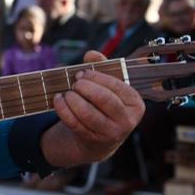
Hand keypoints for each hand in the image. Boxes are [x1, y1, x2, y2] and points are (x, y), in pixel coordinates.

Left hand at [41, 51, 144, 167]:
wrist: (99, 138)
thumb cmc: (104, 104)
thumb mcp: (108, 86)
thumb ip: (101, 67)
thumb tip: (91, 54)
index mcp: (135, 103)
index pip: (116, 85)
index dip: (96, 76)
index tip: (81, 73)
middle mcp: (127, 120)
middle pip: (103, 99)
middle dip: (84, 87)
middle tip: (75, 83)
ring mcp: (111, 133)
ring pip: (87, 113)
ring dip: (72, 99)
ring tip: (67, 93)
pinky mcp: (93, 140)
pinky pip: (74, 123)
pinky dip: (62, 109)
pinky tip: (59, 100)